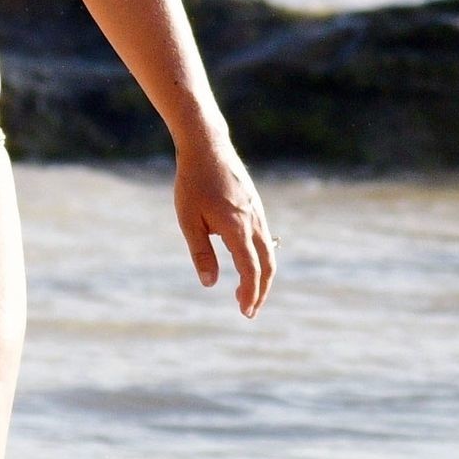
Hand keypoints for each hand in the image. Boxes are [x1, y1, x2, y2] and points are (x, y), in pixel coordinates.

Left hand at [173, 133, 276, 318]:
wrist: (207, 147)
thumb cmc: (192, 183)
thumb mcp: (188, 220)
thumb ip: (201, 252)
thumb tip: (210, 284)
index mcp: (237, 228)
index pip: (251, 270)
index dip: (251, 294)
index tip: (245, 312)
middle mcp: (253, 222)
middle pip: (268, 265)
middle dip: (261, 291)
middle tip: (248, 309)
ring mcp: (258, 213)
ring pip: (269, 252)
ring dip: (261, 275)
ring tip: (245, 291)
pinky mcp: (256, 206)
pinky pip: (264, 238)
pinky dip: (260, 257)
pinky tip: (246, 262)